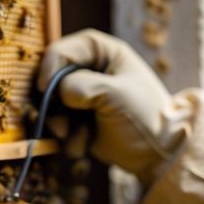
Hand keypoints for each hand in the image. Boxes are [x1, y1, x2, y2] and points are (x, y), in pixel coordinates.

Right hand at [38, 29, 179, 185]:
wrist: (158, 154)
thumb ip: (81, 86)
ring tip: (75, 135)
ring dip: (60, 124)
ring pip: (53, 106)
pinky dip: (70, 137)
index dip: (51, 65)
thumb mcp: (114, 94)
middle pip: (53, 78)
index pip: (66, 50)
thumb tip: (57, 92)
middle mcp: (92, 72)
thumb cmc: (144, 116)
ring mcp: (85, 98)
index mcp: (105, 53)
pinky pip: (61, 126)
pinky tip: (87, 143)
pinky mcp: (81, 121)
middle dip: (54, 103)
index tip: (45, 88)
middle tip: (60, 122)